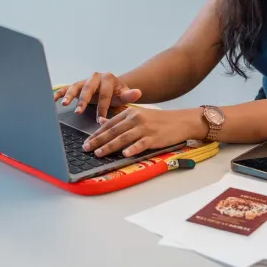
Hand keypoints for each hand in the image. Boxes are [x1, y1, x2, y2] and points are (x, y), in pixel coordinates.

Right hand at [53, 72, 142, 123]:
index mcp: (108, 78)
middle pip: (88, 88)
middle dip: (83, 100)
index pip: (104, 94)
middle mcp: (95, 77)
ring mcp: (84, 80)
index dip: (103, 107)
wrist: (112, 87)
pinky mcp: (76, 85)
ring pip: (76, 86)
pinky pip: (66, 87)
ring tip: (64, 104)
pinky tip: (53, 99)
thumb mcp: (123, 95)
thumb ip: (129, 95)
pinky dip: (59, 92)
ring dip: (69, 95)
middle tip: (79, 111)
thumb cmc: (117, 93)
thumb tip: (138, 93)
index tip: (100, 119)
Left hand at [82, 107, 206, 157]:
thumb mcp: (139, 115)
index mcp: (130, 112)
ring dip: (110, 146)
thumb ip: (121, 119)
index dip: (96, 133)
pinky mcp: (154, 137)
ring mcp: (145, 128)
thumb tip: (102, 122)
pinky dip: (133, 149)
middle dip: (98, 140)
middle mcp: (136, 118)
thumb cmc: (159, 120)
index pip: (109, 124)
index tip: (87, 141)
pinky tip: (125, 154)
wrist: (180, 121)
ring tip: (99, 153)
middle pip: (113, 131)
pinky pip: (141, 144)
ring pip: (123, 138)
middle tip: (86, 148)